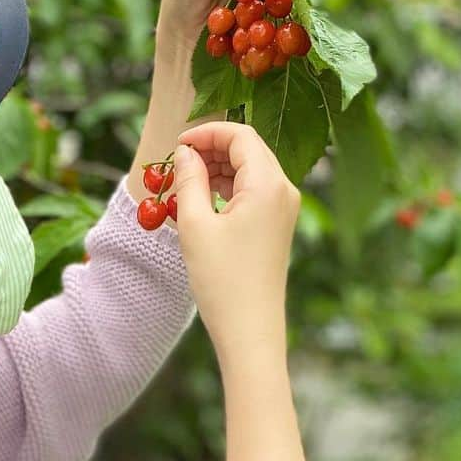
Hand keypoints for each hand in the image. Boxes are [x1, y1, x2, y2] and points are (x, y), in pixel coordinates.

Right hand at [170, 120, 300, 361]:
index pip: (241, 136)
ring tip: (185, 182)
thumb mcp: (195, 225)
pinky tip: (202, 199)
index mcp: (268, 184)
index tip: (177, 144)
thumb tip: (184, 153)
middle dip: (212, 148)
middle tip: (177, 162)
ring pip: (250, 169)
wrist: (249, 328)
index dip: (207, 132)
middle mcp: (283, 190)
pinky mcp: (276, 225)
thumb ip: (189, 180)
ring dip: (218, 167)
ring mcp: (283, 208)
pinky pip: (253, 191)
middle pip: (248, 149)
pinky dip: (227, 187)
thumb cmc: (221, 279)